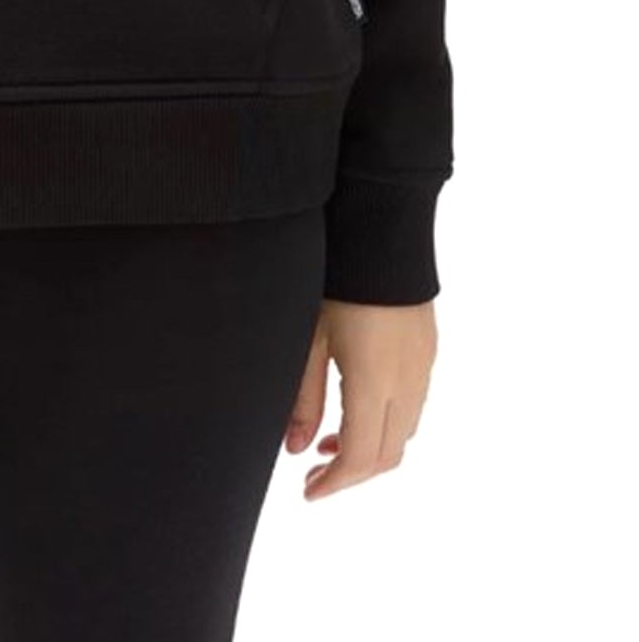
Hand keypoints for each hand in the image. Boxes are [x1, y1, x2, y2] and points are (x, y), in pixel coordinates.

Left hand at [284, 297, 438, 499]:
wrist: (380, 229)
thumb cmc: (335, 277)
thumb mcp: (307, 336)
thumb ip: (303, 397)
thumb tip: (294, 449)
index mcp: (373, 381)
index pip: (361, 457)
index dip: (335, 483)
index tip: (308, 492)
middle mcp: (407, 382)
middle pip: (388, 455)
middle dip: (352, 473)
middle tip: (314, 472)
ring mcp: (423, 366)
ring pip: (404, 433)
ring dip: (371, 449)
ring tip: (329, 441)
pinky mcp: (428, 350)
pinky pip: (413, 405)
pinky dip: (387, 423)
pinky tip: (357, 407)